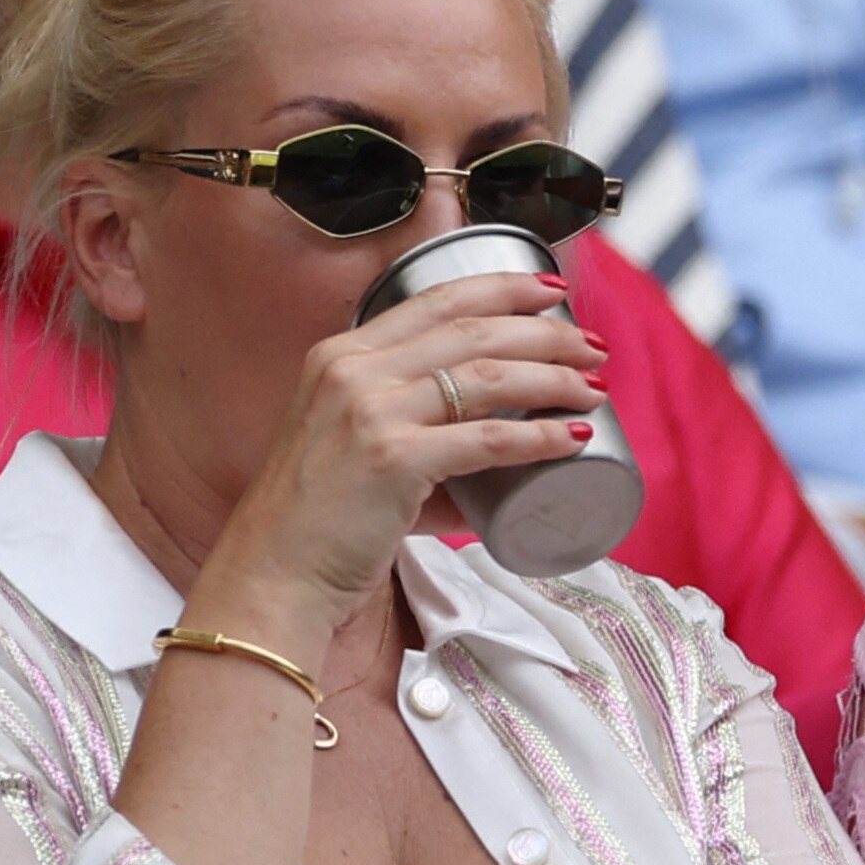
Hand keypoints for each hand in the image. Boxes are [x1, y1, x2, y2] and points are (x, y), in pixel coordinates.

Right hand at [188, 271, 607, 641]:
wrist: (271, 576)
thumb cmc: (318, 522)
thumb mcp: (353, 448)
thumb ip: (419, 440)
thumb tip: (503, 460)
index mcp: (341, 355)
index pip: (436, 299)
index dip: (503, 288)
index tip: (553, 290)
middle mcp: (352, 371)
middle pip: (473, 330)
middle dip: (546, 334)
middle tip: (594, 348)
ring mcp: (369, 413)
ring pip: (487, 376)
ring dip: (554, 379)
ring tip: (593, 389)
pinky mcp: (392, 460)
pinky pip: (487, 440)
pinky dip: (539, 437)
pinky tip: (572, 438)